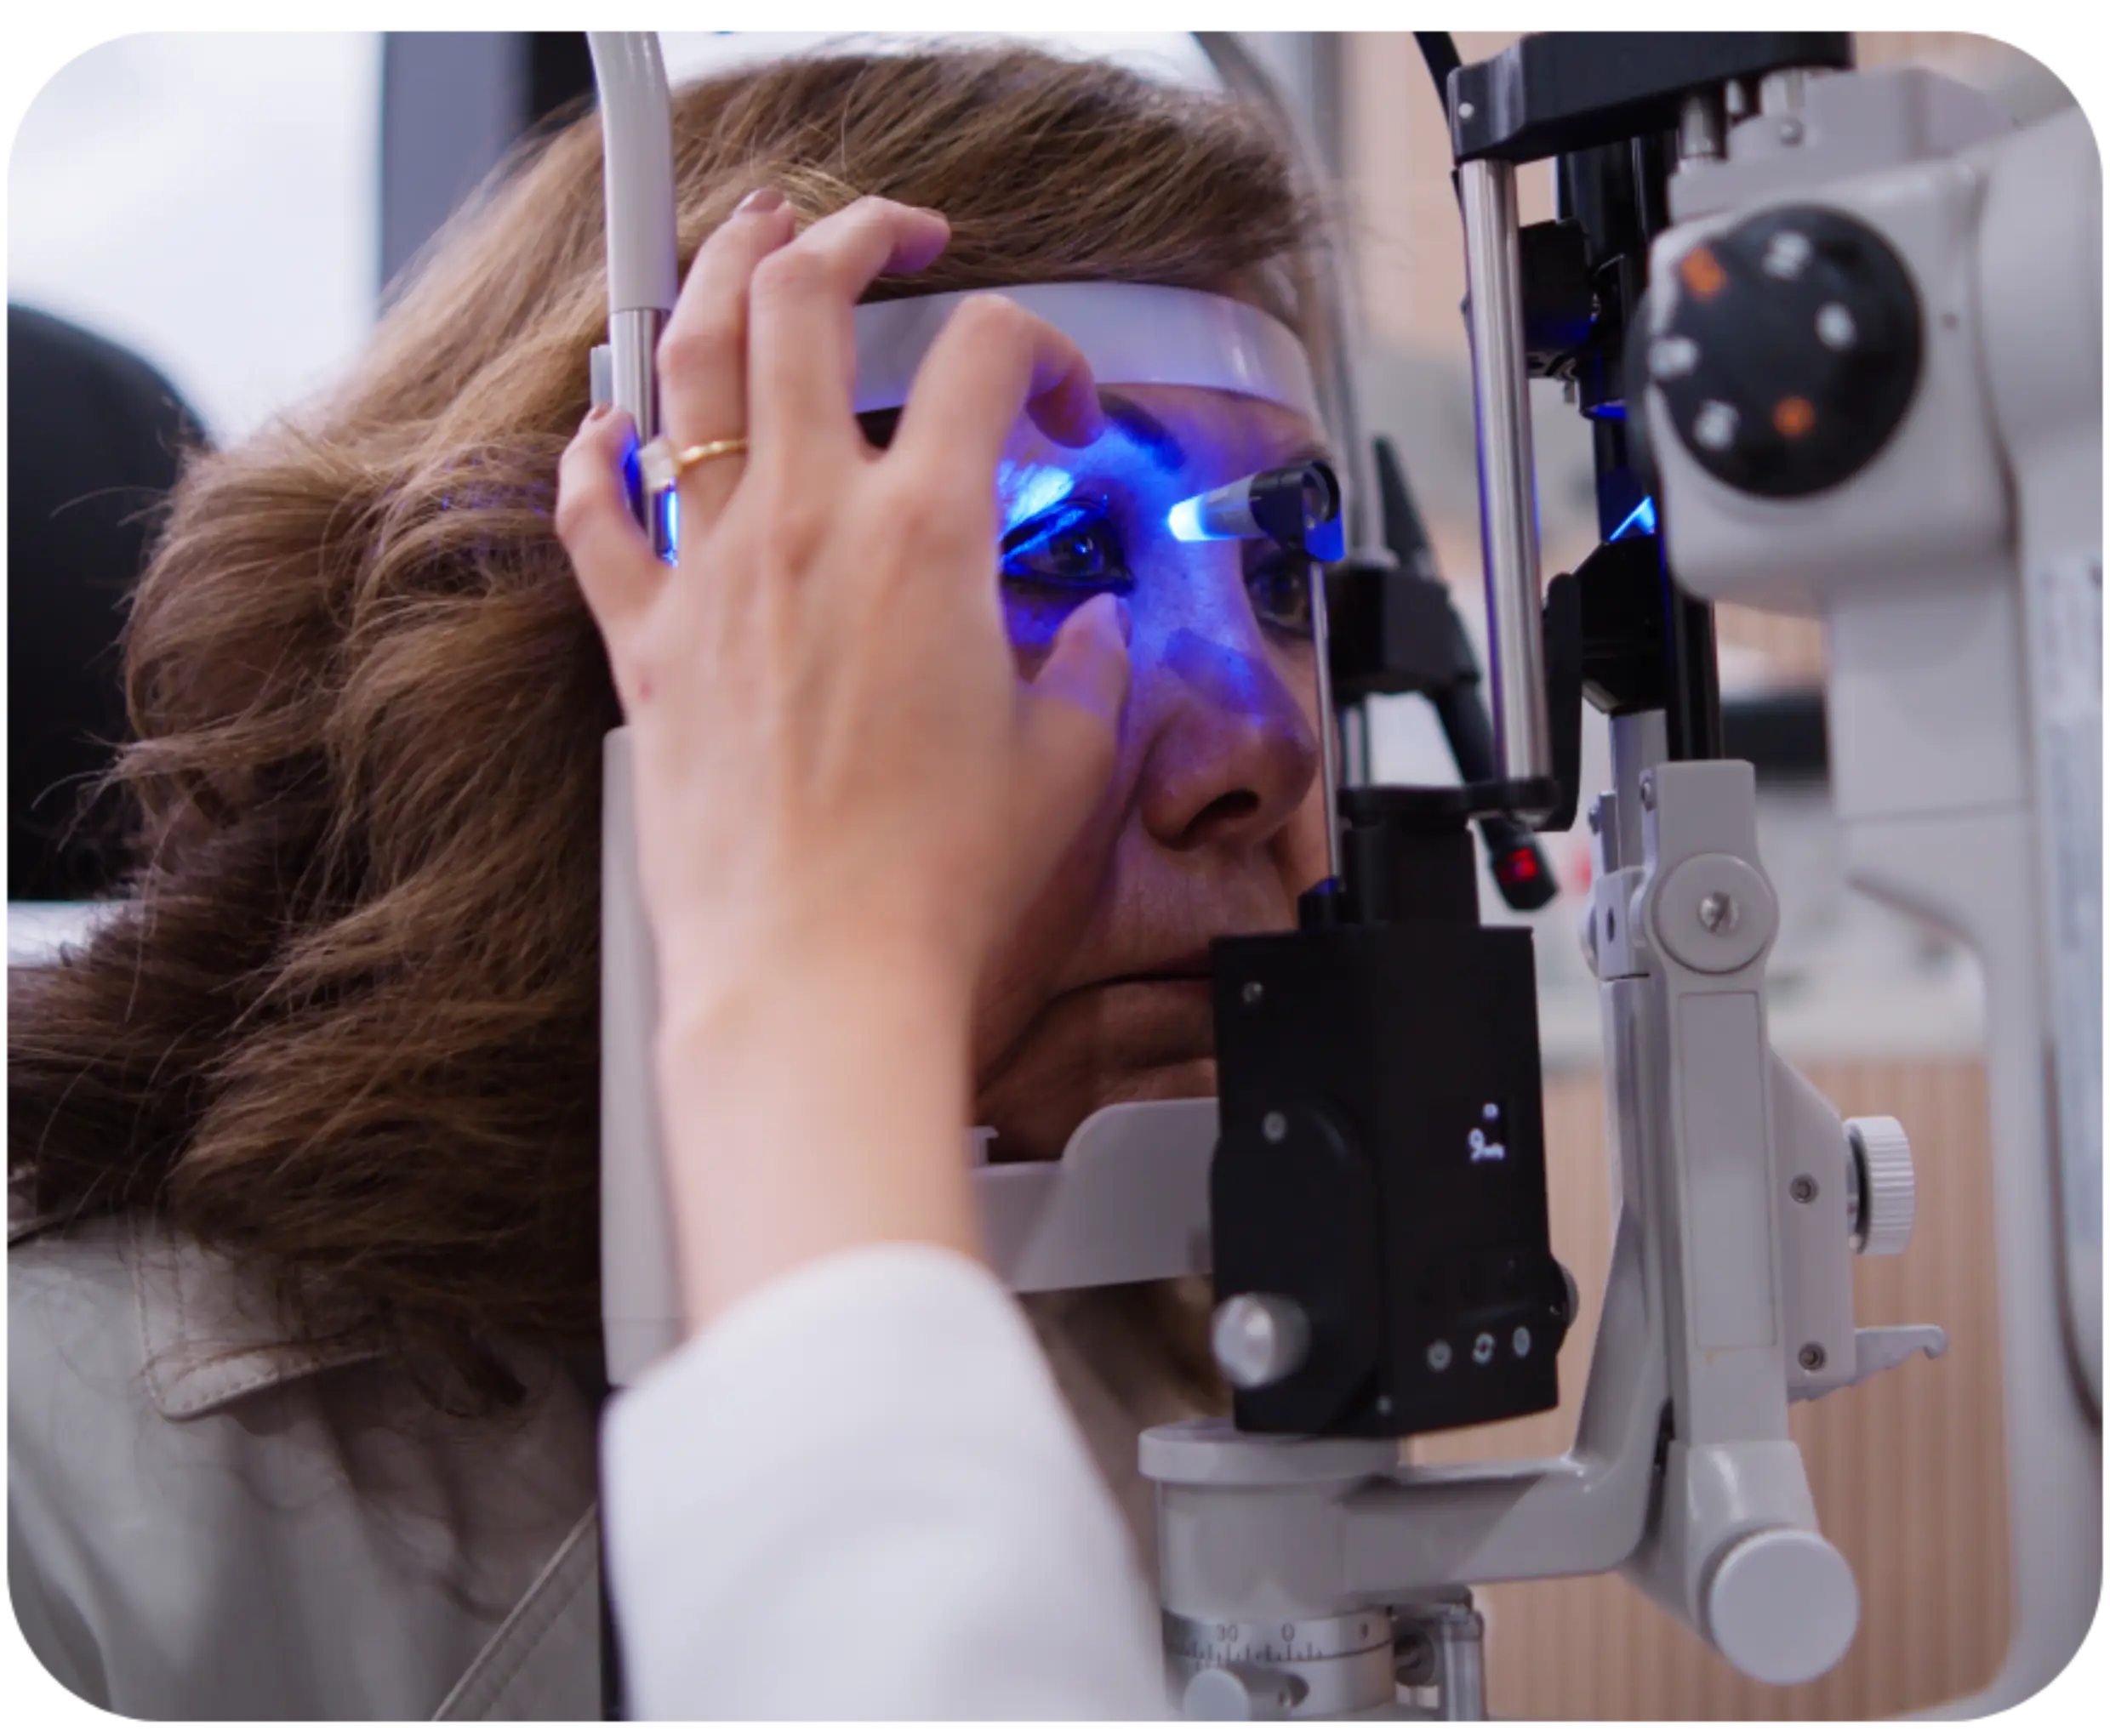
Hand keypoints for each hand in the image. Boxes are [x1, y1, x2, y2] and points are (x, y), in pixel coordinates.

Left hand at [555, 193, 1132, 1321]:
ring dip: (723, 280)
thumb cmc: (933, 891)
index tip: (1058, 404)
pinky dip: (597, 456)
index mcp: (927, 540)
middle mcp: (806, 529)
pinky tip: (606, 427)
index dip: (1045, 350)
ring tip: (752, 243)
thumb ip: (1093, 672)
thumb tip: (1097, 632)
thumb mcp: (1065, 768)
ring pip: (691, 370)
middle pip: (808, 302)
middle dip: (854, 234)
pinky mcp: (646, 648)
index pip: (991, 359)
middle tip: (890, 234)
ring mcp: (712, 577)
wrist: (813, 982)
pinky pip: (594, 518)